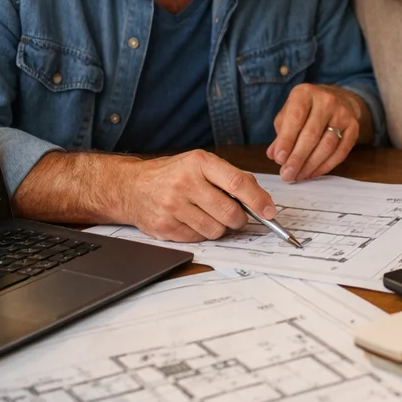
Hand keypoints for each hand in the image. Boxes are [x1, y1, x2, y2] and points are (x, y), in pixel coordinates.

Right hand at [120, 149, 276, 241]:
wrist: (131, 187)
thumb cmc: (172, 174)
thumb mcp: (200, 164)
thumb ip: (230, 177)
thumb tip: (261, 199)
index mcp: (199, 163)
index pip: (238, 183)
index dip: (258, 200)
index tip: (269, 211)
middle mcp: (185, 183)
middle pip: (229, 212)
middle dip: (240, 219)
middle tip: (237, 217)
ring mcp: (173, 206)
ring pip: (215, 230)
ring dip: (219, 228)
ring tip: (208, 216)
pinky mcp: (165, 226)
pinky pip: (198, 239)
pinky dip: (201, 233)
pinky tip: (192, 221)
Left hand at [267, 84, 363, 181]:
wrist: (337, 99)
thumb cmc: (307, 110)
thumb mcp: (289, 114)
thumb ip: (281, 134)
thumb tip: (274, 155)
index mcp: (305, 93)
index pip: (295, 118)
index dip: (286, 141)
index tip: (279, 159)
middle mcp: (326, 100)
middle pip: (312, 134)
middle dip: (298, 158)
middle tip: (287, 175)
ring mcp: (342, 113)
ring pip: (327, 145)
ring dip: (311, 165)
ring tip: (298, 176)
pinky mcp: (353, 127)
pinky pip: (341, 152)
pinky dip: (326, 166)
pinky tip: (313, 173)